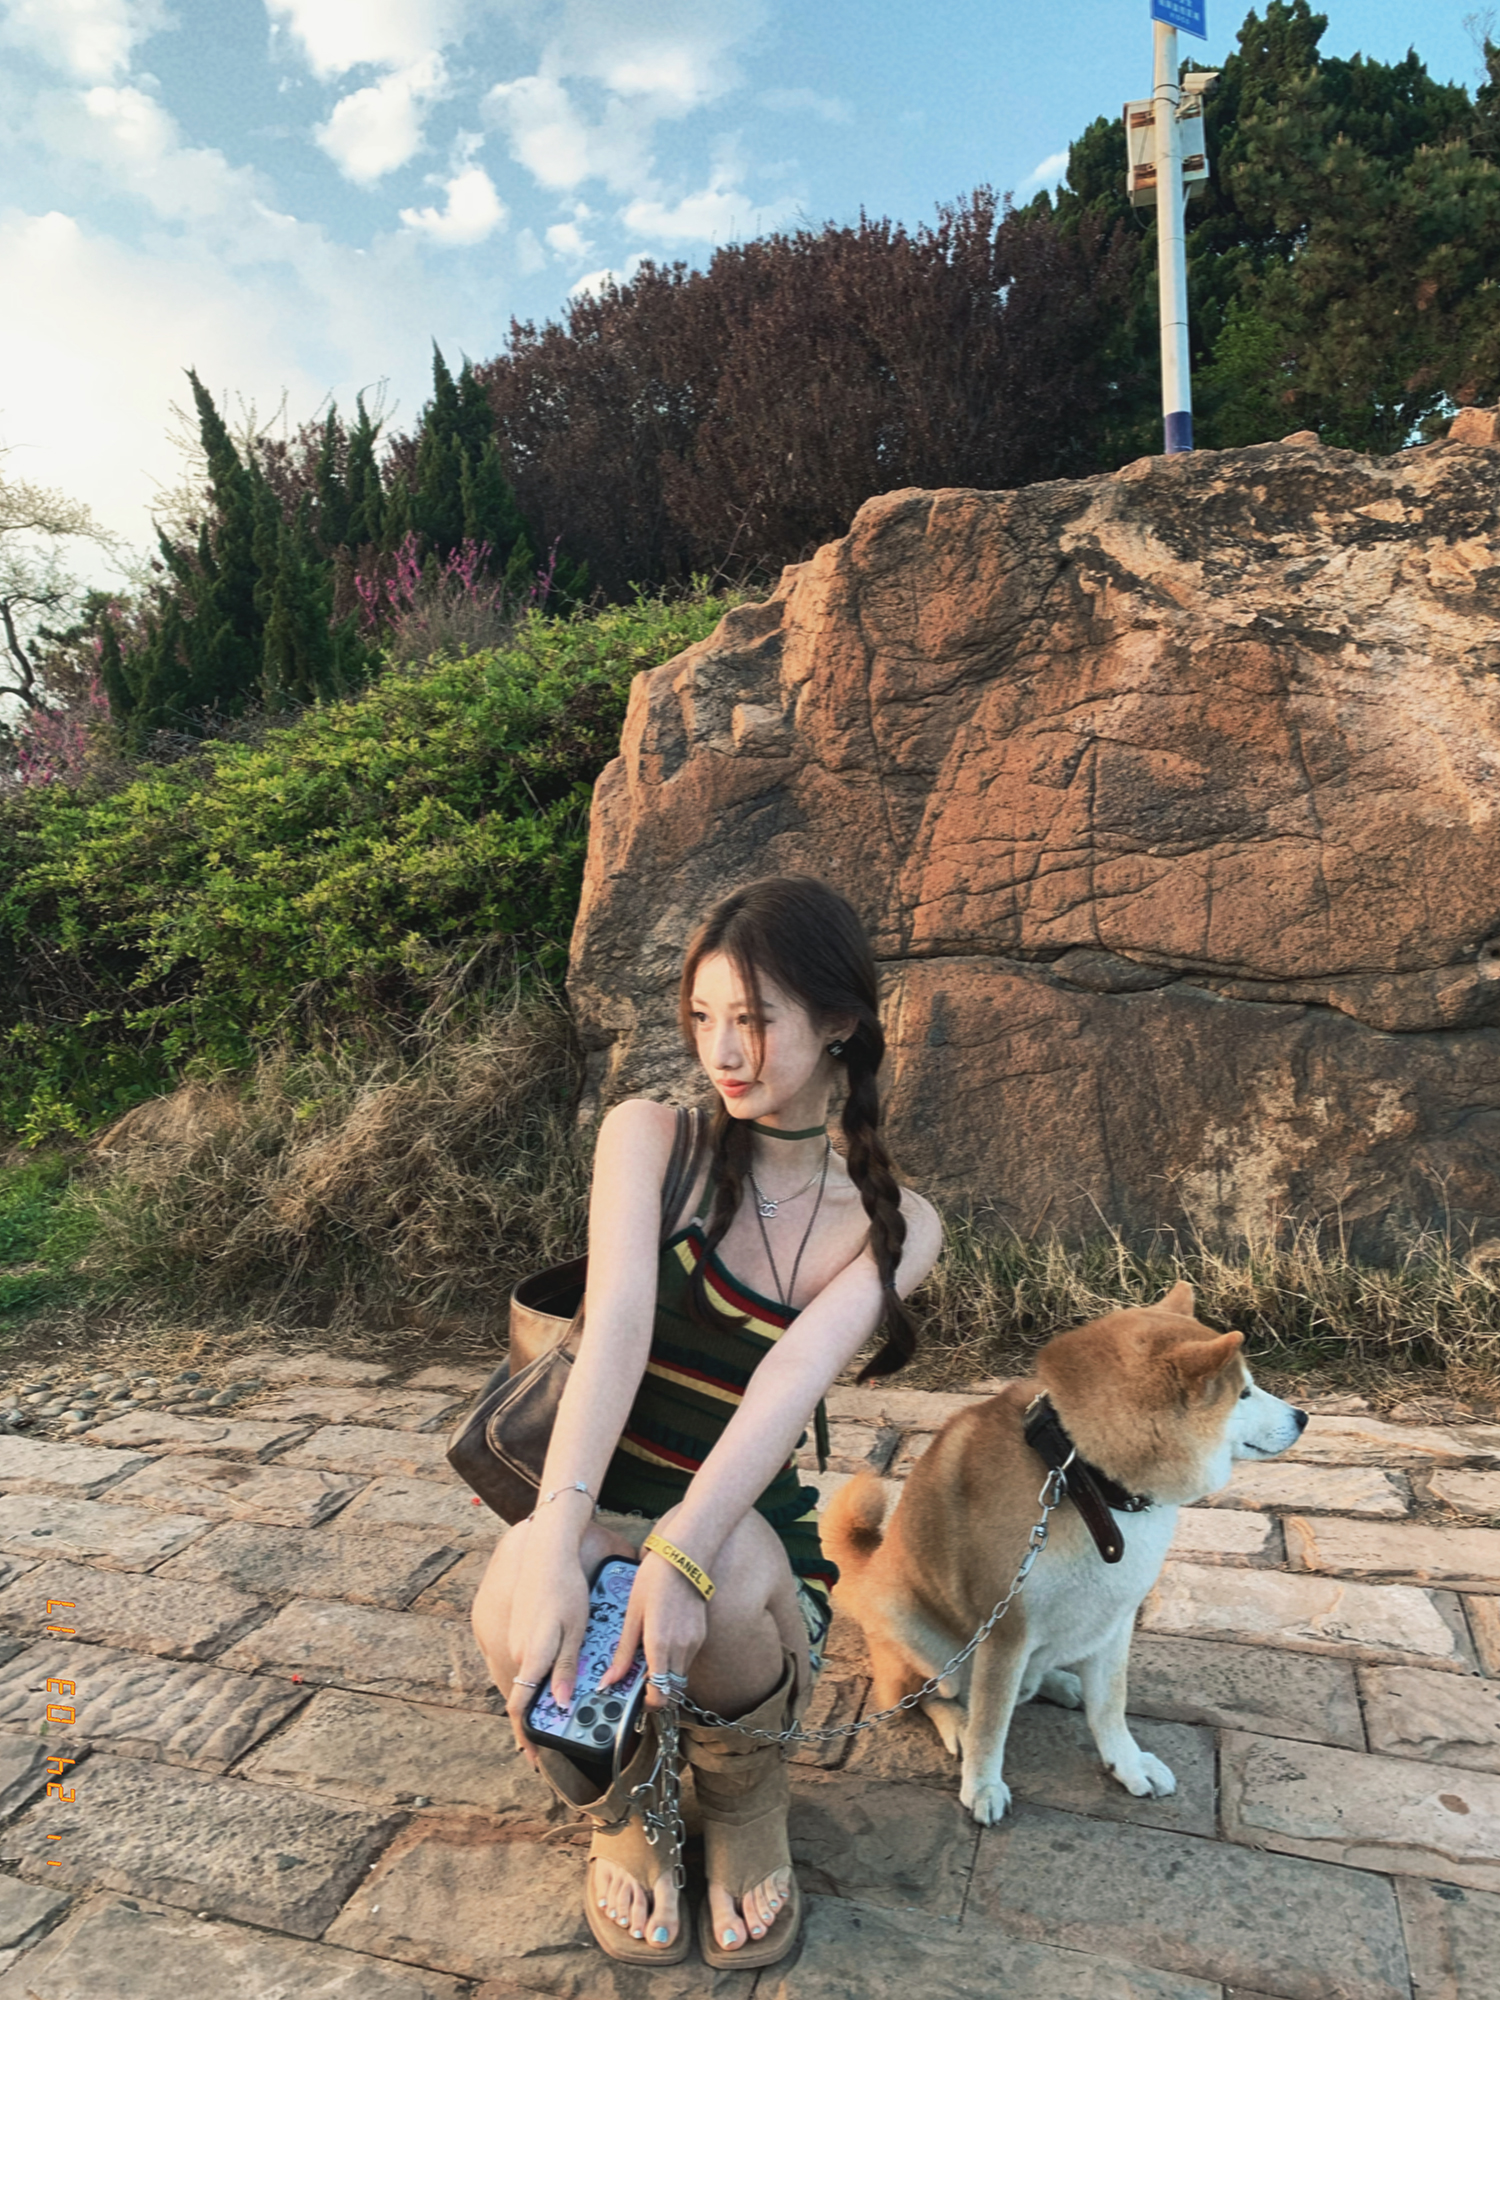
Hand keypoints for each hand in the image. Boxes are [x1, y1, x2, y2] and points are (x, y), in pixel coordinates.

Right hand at [505, 1525, 591, 1763]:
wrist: (545, 1555)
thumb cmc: (565, 1591)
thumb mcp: (575, 1631)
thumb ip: (565, 1668)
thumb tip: (559, 1703)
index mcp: (532, 1657)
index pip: (520, 1707)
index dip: (526, 1734)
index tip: (534, 1755)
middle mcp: (517, 1653)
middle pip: (524, 1697)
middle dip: (536, 1719)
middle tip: (553, 1738)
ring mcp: (515, 1641)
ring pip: (526, 1679)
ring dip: (538, 1697)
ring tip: (557, 1713)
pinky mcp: (518, 1632)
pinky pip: (527, 1663)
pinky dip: (536, 1677)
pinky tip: (550, 1678)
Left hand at [603, 1534, 707, 1705]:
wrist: (684, 1558)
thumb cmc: (653, 1581)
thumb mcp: (631, 1615)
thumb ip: (623, 1652)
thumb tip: (608, 1681)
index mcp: (659, 1646)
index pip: (660, 1695)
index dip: (648, 1704)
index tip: (636, 1698)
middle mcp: (681, 1649)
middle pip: (672, 1690)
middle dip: (657, 1691)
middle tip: (640, 1681)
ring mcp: (694, 1643)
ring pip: (680, 1676)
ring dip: (666, 1676)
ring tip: (649, 1657)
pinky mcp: (701, 1636)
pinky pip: (687, 1659)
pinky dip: (675, 1660)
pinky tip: (663, 1641)